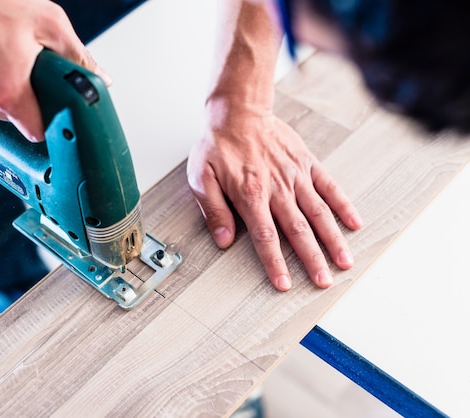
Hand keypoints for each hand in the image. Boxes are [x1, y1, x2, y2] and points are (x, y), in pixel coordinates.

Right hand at [0, 0, 111, 141]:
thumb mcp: (48, 23)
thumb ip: (78, 56)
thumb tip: (100, 78)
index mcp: (7, 93)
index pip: (37, 133)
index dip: (49, 121)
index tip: (55, 111)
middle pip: (16, 120)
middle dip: (28, 100)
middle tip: (30, 71)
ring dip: (4, 93)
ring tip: (6, 61)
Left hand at [187, 102, 362, 290]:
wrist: (238, 111)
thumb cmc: (218, 145)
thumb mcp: (201, 177)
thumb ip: (214, 210)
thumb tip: (223, 240)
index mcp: (250, 196)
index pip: (265, 237)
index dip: (275, 263)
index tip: (285, 284)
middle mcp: (277, 189)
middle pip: (298, 231)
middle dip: (312, 259)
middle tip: (323, 282)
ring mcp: (295, 176)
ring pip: (318, 213)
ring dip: (332, 239)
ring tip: (344, 262)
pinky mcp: (307, 163)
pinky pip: (329, 186)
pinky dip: (343, 205)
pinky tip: (354, 223)